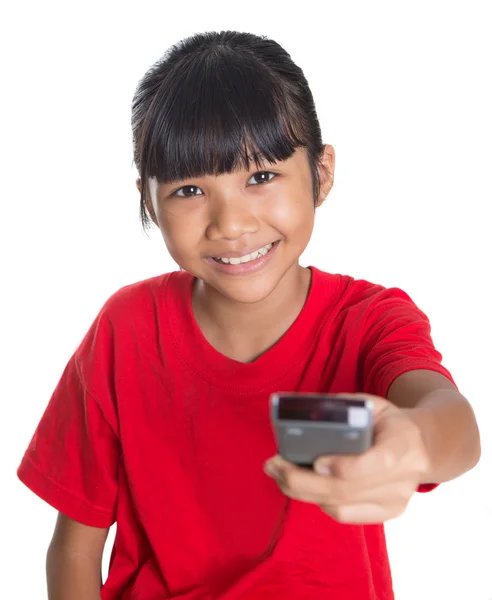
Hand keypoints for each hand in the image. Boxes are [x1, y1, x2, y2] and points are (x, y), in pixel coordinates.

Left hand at [264, 394, 430, 523]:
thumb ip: (343, 408)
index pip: (377, 462)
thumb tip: (304, 413)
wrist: (423, 446)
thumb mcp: (372, 405)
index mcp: (403, 443)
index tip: (316, 461)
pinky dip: (318, 500)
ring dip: (301, 491)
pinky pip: (344, 514)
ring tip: (277, 473)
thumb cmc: (388, 421)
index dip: (345, 466)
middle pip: (347, 489)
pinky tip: (301, 486)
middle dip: (302, 480)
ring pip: (340, 505)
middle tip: (273, 465)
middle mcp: (403, 478)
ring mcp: (396, 500)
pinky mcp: (386, 513)